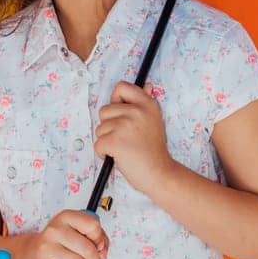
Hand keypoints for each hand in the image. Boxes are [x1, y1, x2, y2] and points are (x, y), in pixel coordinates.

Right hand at [1, 211, 109, 258]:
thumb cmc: (58, 243)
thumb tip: (102, 251)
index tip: (95, 244)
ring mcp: (46, 249)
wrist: (29, 255)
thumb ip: (97, 237)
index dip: (98, 238)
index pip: (92, 225)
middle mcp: (54, 231)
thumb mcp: (77, 231)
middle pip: (88, 250)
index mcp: (65, 218)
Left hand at [94, 80, 172, 196]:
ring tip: (124, 148)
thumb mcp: (155, 121)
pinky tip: (118, 156)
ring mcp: (125, 125)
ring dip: (107, 140)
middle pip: (105, 110)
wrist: (159, 173)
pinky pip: (98, 144)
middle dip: (109, 126)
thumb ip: (146, 103)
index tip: (121, 113)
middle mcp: (137, 111)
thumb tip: (147, 85)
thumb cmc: (154, 151)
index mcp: (147, 104)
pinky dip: (104, 153)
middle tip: (126, 138)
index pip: (121, 87)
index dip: (116, 100)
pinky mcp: (115, 141)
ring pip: (100, 128)